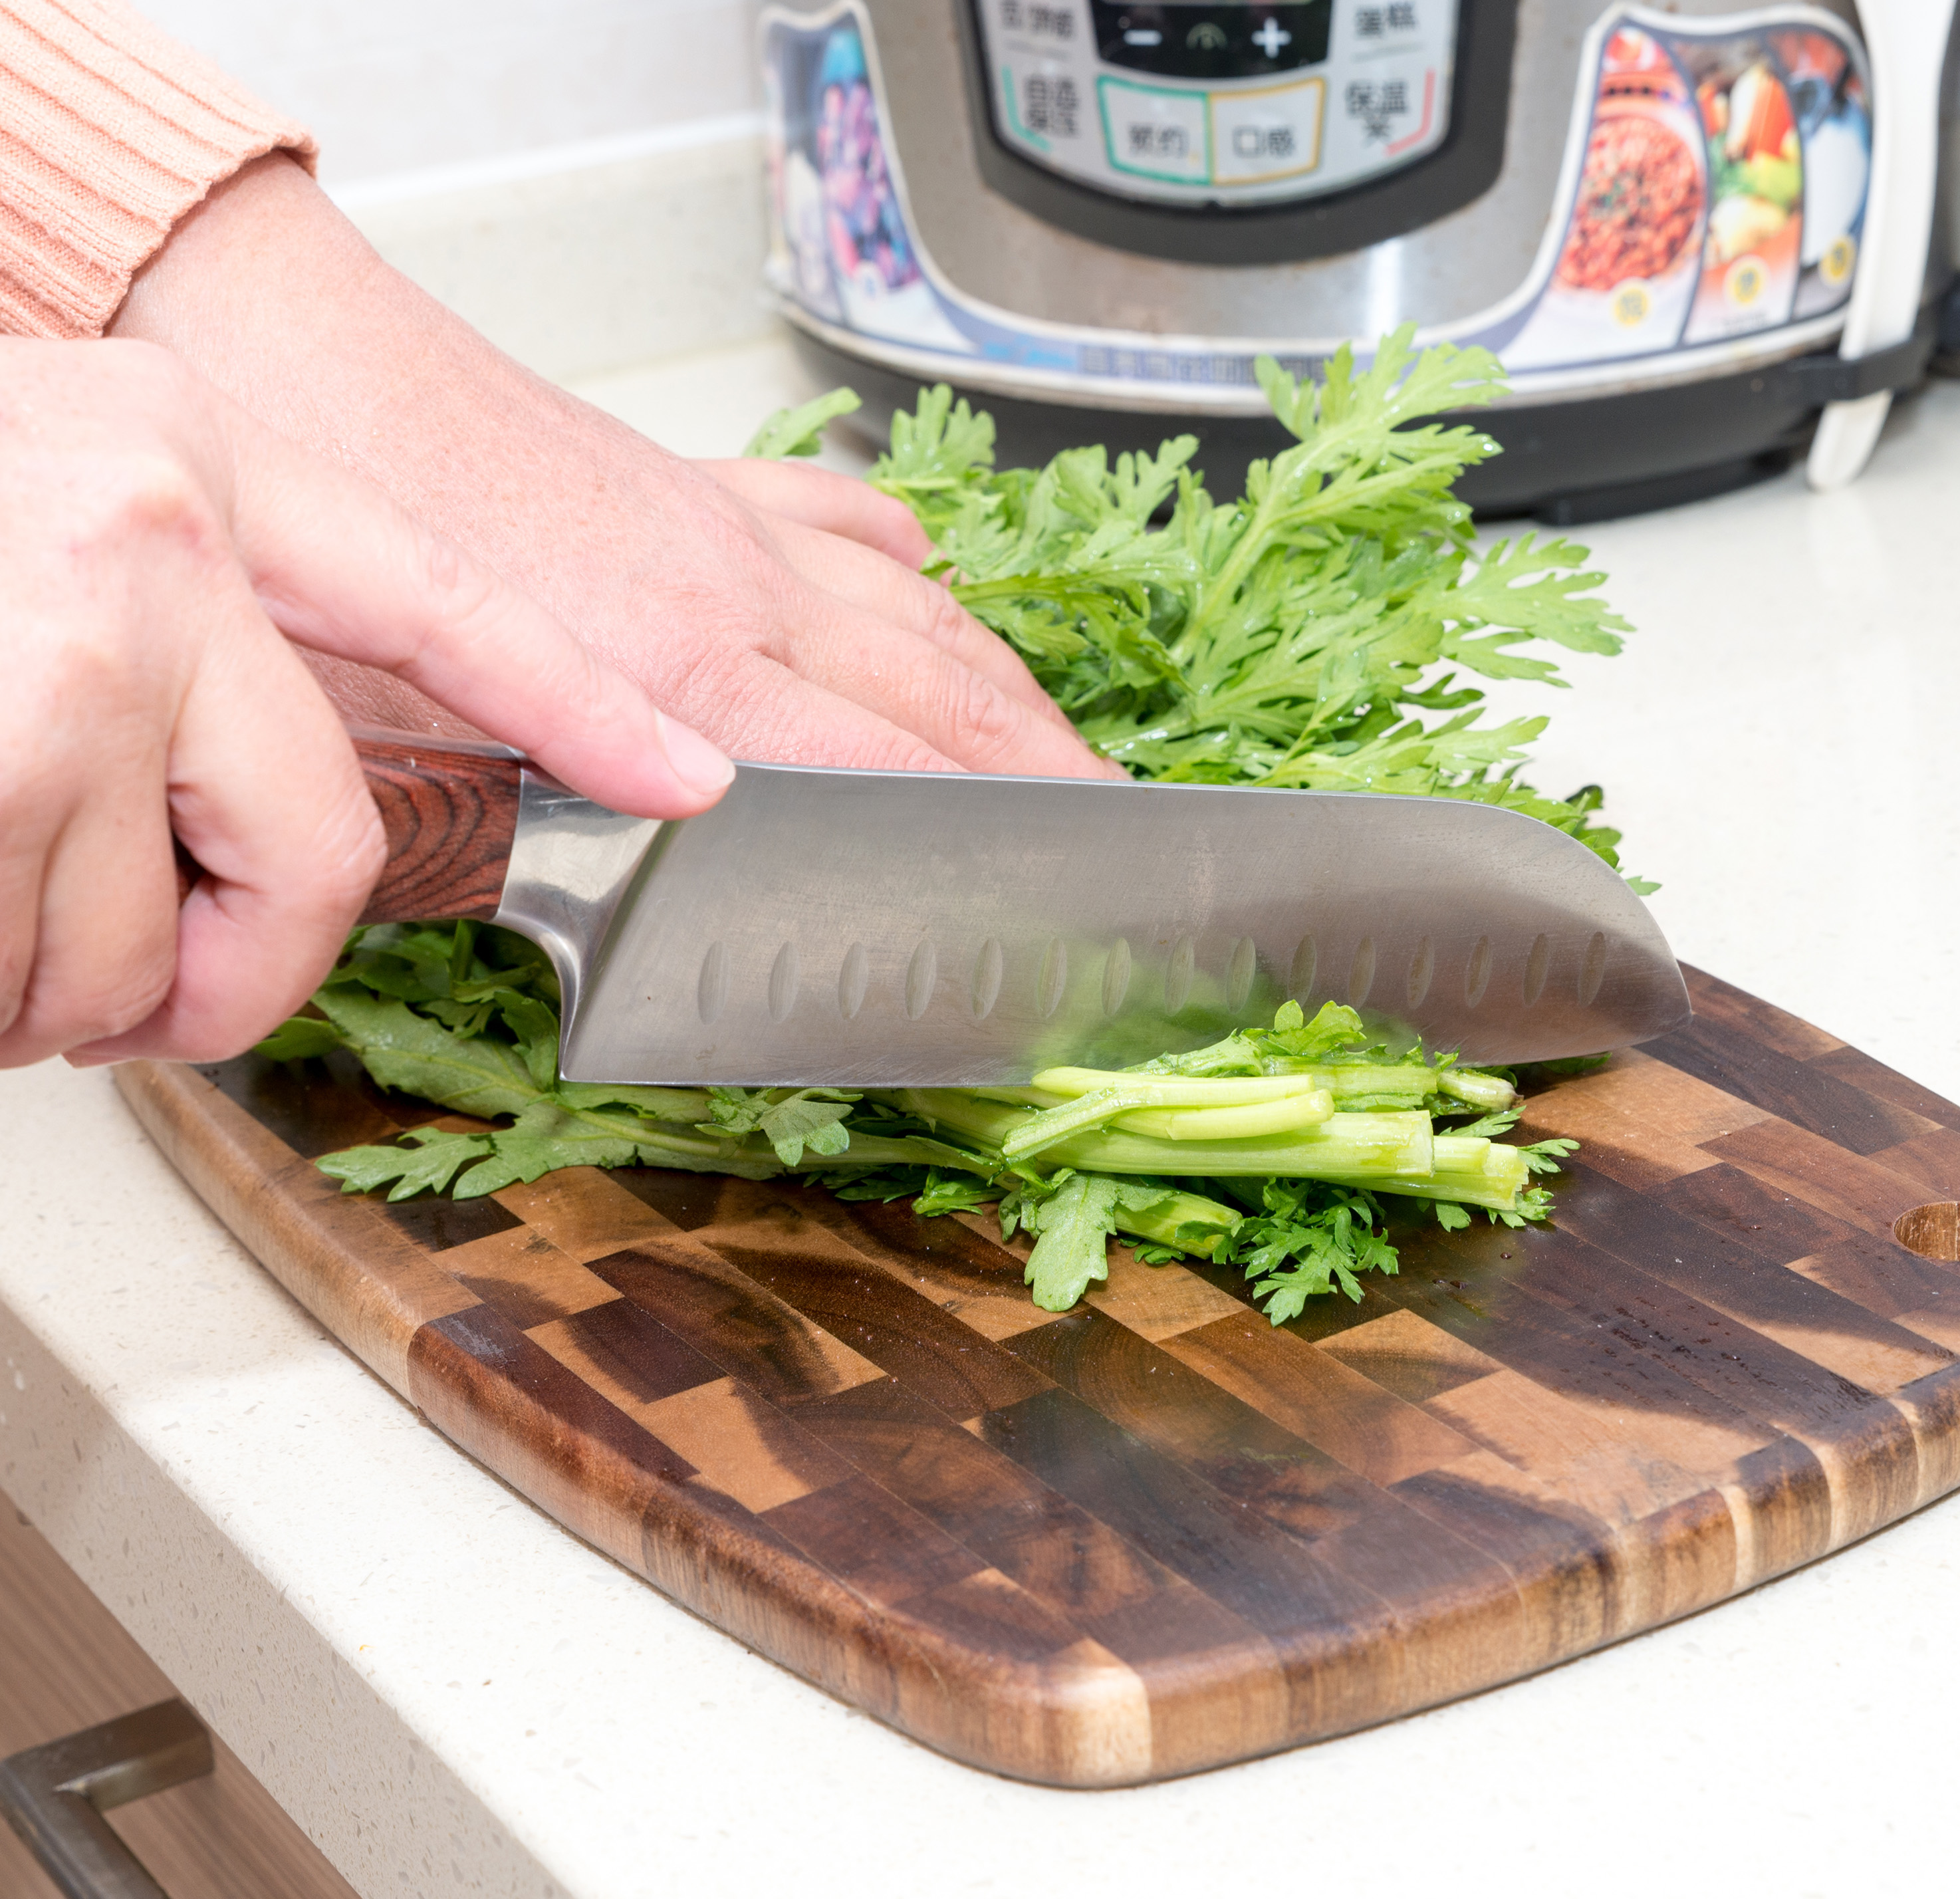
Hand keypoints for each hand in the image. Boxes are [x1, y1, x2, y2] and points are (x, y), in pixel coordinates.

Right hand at [0, 337, 732, 1070]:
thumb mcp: (57, 539)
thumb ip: (199, 670)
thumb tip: (277, 866)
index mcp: (190, 462)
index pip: (454, 600)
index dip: (588, 704)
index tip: (698, 780)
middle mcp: (144, 536)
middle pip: (313, 855)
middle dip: (227, 974)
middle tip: (128, 987)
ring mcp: (52, 654)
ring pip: (141, 953)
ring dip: (50, 989)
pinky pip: (21, 983)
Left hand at [109, 156, 1119, 781]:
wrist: (304, 374)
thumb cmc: (347, 556)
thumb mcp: (419, 752)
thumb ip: (526, 850)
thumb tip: (600, 920)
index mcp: (687, 674)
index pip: (889, 767)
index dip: (990, 826)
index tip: (1061, 871)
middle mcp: (737, 594)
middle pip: (939, 684)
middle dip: (1040, 757)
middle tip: (1112, 816)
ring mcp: (725, 526)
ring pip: (912, 603)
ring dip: (997, 672)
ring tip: (1057, 729)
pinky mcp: (693, 480)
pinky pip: (834, 516)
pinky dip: (894, 554)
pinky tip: (928, 566)